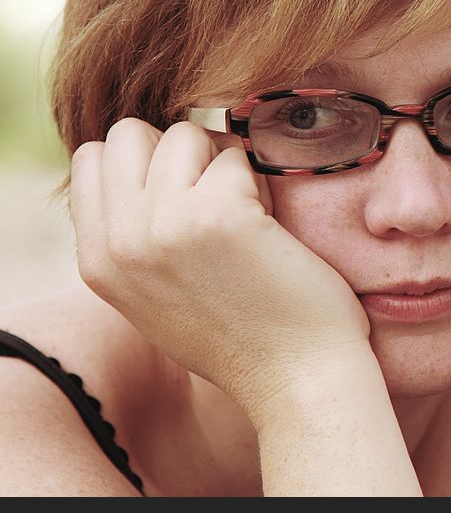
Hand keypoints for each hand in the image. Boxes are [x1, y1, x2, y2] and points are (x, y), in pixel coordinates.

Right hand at [69, 118, 371, 417]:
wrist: (296, 380)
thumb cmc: (243, 337)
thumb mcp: (157, 297)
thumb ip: (134, 240)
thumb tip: (140, 174)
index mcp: (97, 262)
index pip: (92, 158)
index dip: (145, 164)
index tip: (185, 197)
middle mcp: (119, 241)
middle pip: (129, 134)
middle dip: (180, 152)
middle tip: (217, 197)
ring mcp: (164, 226)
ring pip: (185, 133)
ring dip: (223, 162)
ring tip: (248, 213)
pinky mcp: (218, 215)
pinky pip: (235, 155)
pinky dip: (260, 180)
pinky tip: (271, 226)